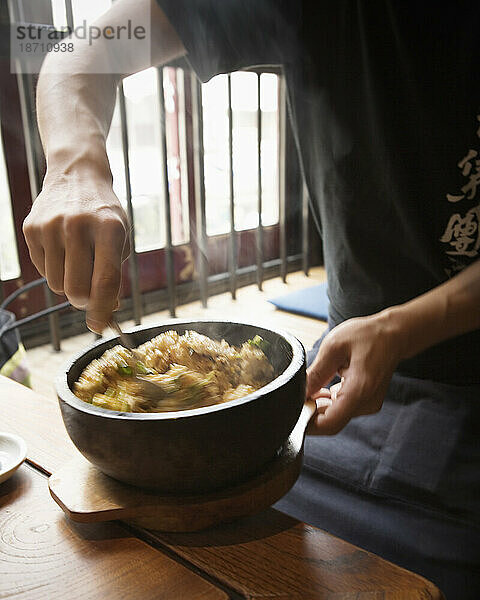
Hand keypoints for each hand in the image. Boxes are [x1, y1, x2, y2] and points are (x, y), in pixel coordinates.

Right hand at [23, 171, 129, 332]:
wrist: (77, 176)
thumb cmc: (104, 215)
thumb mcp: (121, 239)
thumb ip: (114, 275)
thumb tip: (105, 311)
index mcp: (109, 229)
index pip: (105, 280)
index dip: (102, 309)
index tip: (99, 326)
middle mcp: (78, 226)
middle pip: (76, 289)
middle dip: (84, 302)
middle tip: (90, 296)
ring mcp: (51, 226)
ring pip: (56, 285)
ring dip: (68, 285)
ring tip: (78, 264)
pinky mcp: (31, 228)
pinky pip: (42, 271)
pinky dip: (55, 270)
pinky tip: (64, 250)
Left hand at [306, 311, 402, 434]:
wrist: (393, 335)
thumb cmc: (367, 336)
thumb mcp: (334, 347)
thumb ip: (316, 373)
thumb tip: (298, 393)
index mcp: (359, 390)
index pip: (330, 423)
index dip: (307, 424)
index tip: (293, 413)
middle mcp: (366, 403)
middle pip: (331, 421)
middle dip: (310, 412)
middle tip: (298, 393)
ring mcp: (368, 405)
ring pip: (336, 416)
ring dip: (319, 405)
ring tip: (313, 384)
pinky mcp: (366, 402)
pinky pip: (343, 409)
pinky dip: (329, 402)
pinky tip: (323, 387)